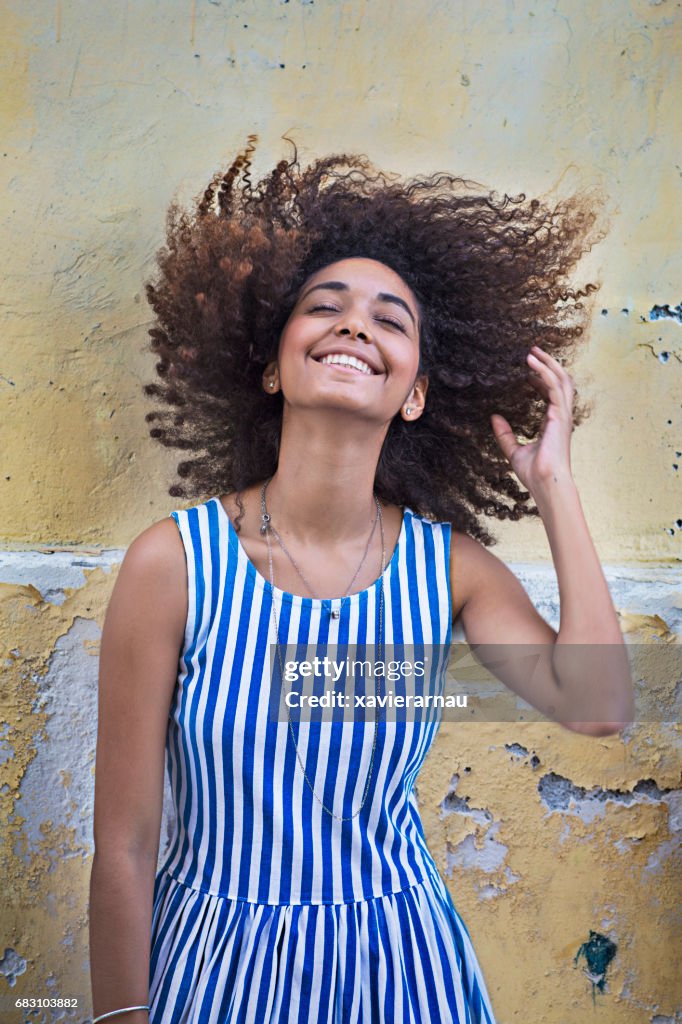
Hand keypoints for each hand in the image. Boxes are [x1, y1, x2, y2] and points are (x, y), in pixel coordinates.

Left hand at [490, 345, 575, 493]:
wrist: (546, 484)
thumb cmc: (535, 473)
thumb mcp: (514, 451)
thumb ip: (505, 435)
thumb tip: (494, 418)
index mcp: (553, 423)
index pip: (551, 394)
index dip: (541, 380)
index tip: (527, 372)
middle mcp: (561, 416)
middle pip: (561, 382)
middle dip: (549, 365)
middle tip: (533, 351)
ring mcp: (562, 415)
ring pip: (561, 380)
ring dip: (548, 363)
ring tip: (532, 351)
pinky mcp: (560, 415)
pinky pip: (555, 387)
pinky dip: (544, 372)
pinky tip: (532, 364)